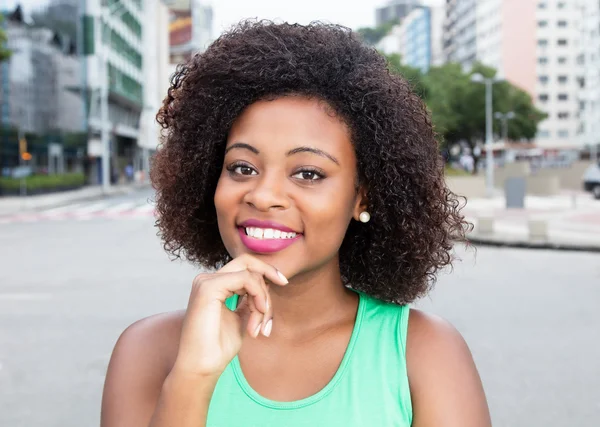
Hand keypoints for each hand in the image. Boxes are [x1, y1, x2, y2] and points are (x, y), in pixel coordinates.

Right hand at [172, 254, 287, 377]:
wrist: (202, 367)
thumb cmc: (218, 348)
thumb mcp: (241, 318)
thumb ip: (250, 300)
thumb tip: (265, 285)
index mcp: (214, 285)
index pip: (245, 267)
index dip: (266, 272)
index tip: (284, 283)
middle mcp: (208, 279)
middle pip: (248, 262)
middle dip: (269, 275)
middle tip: (280, 292)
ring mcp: (206, 281)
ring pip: (250, 273)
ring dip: (264, 298)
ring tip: (261, 325)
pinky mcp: (208, 287)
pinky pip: (246, 279)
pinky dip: (258, 296)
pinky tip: (259, 315)